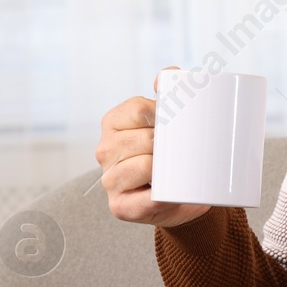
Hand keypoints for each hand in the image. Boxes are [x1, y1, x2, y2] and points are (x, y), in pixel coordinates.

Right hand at [96, 67, 211, 228]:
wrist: (182, 194)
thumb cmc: (172, 151)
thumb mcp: (170, 119)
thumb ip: (171, 90)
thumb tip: (163, 79)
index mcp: (113, 122)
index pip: (139, 109)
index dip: (162, 115)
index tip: (174, 124)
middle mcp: (104, 150)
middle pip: (145, 138)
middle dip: (167, 144)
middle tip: (181, 150)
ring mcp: (109, 180)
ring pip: (144, 166)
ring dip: (165, 170)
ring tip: (176, 171)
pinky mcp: (119, 207)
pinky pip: (145, 200)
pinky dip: (162, 199)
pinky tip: (170, 196)